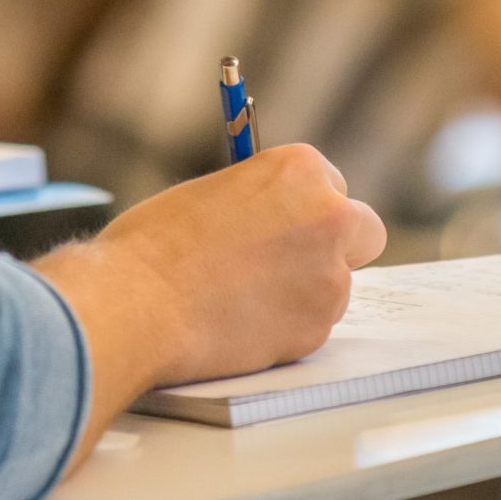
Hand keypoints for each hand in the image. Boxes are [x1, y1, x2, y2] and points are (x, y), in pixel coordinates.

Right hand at [44, 145, 384, 392]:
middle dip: (337, 246)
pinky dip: (286, 328)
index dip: (307, 207)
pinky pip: (312, 326)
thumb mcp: (212, 193)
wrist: (138, 305)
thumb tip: (272, 221)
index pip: (333, 185)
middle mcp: (329, 217)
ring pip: (336, 286)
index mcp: (300, 169)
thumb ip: (259, 202)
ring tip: (242, 298)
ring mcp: (329, 277)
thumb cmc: (156, 244)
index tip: (287, 222)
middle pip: (363, 232)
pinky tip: (239, 324)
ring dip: (305, 292)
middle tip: (293, 262)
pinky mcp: (316, 330)